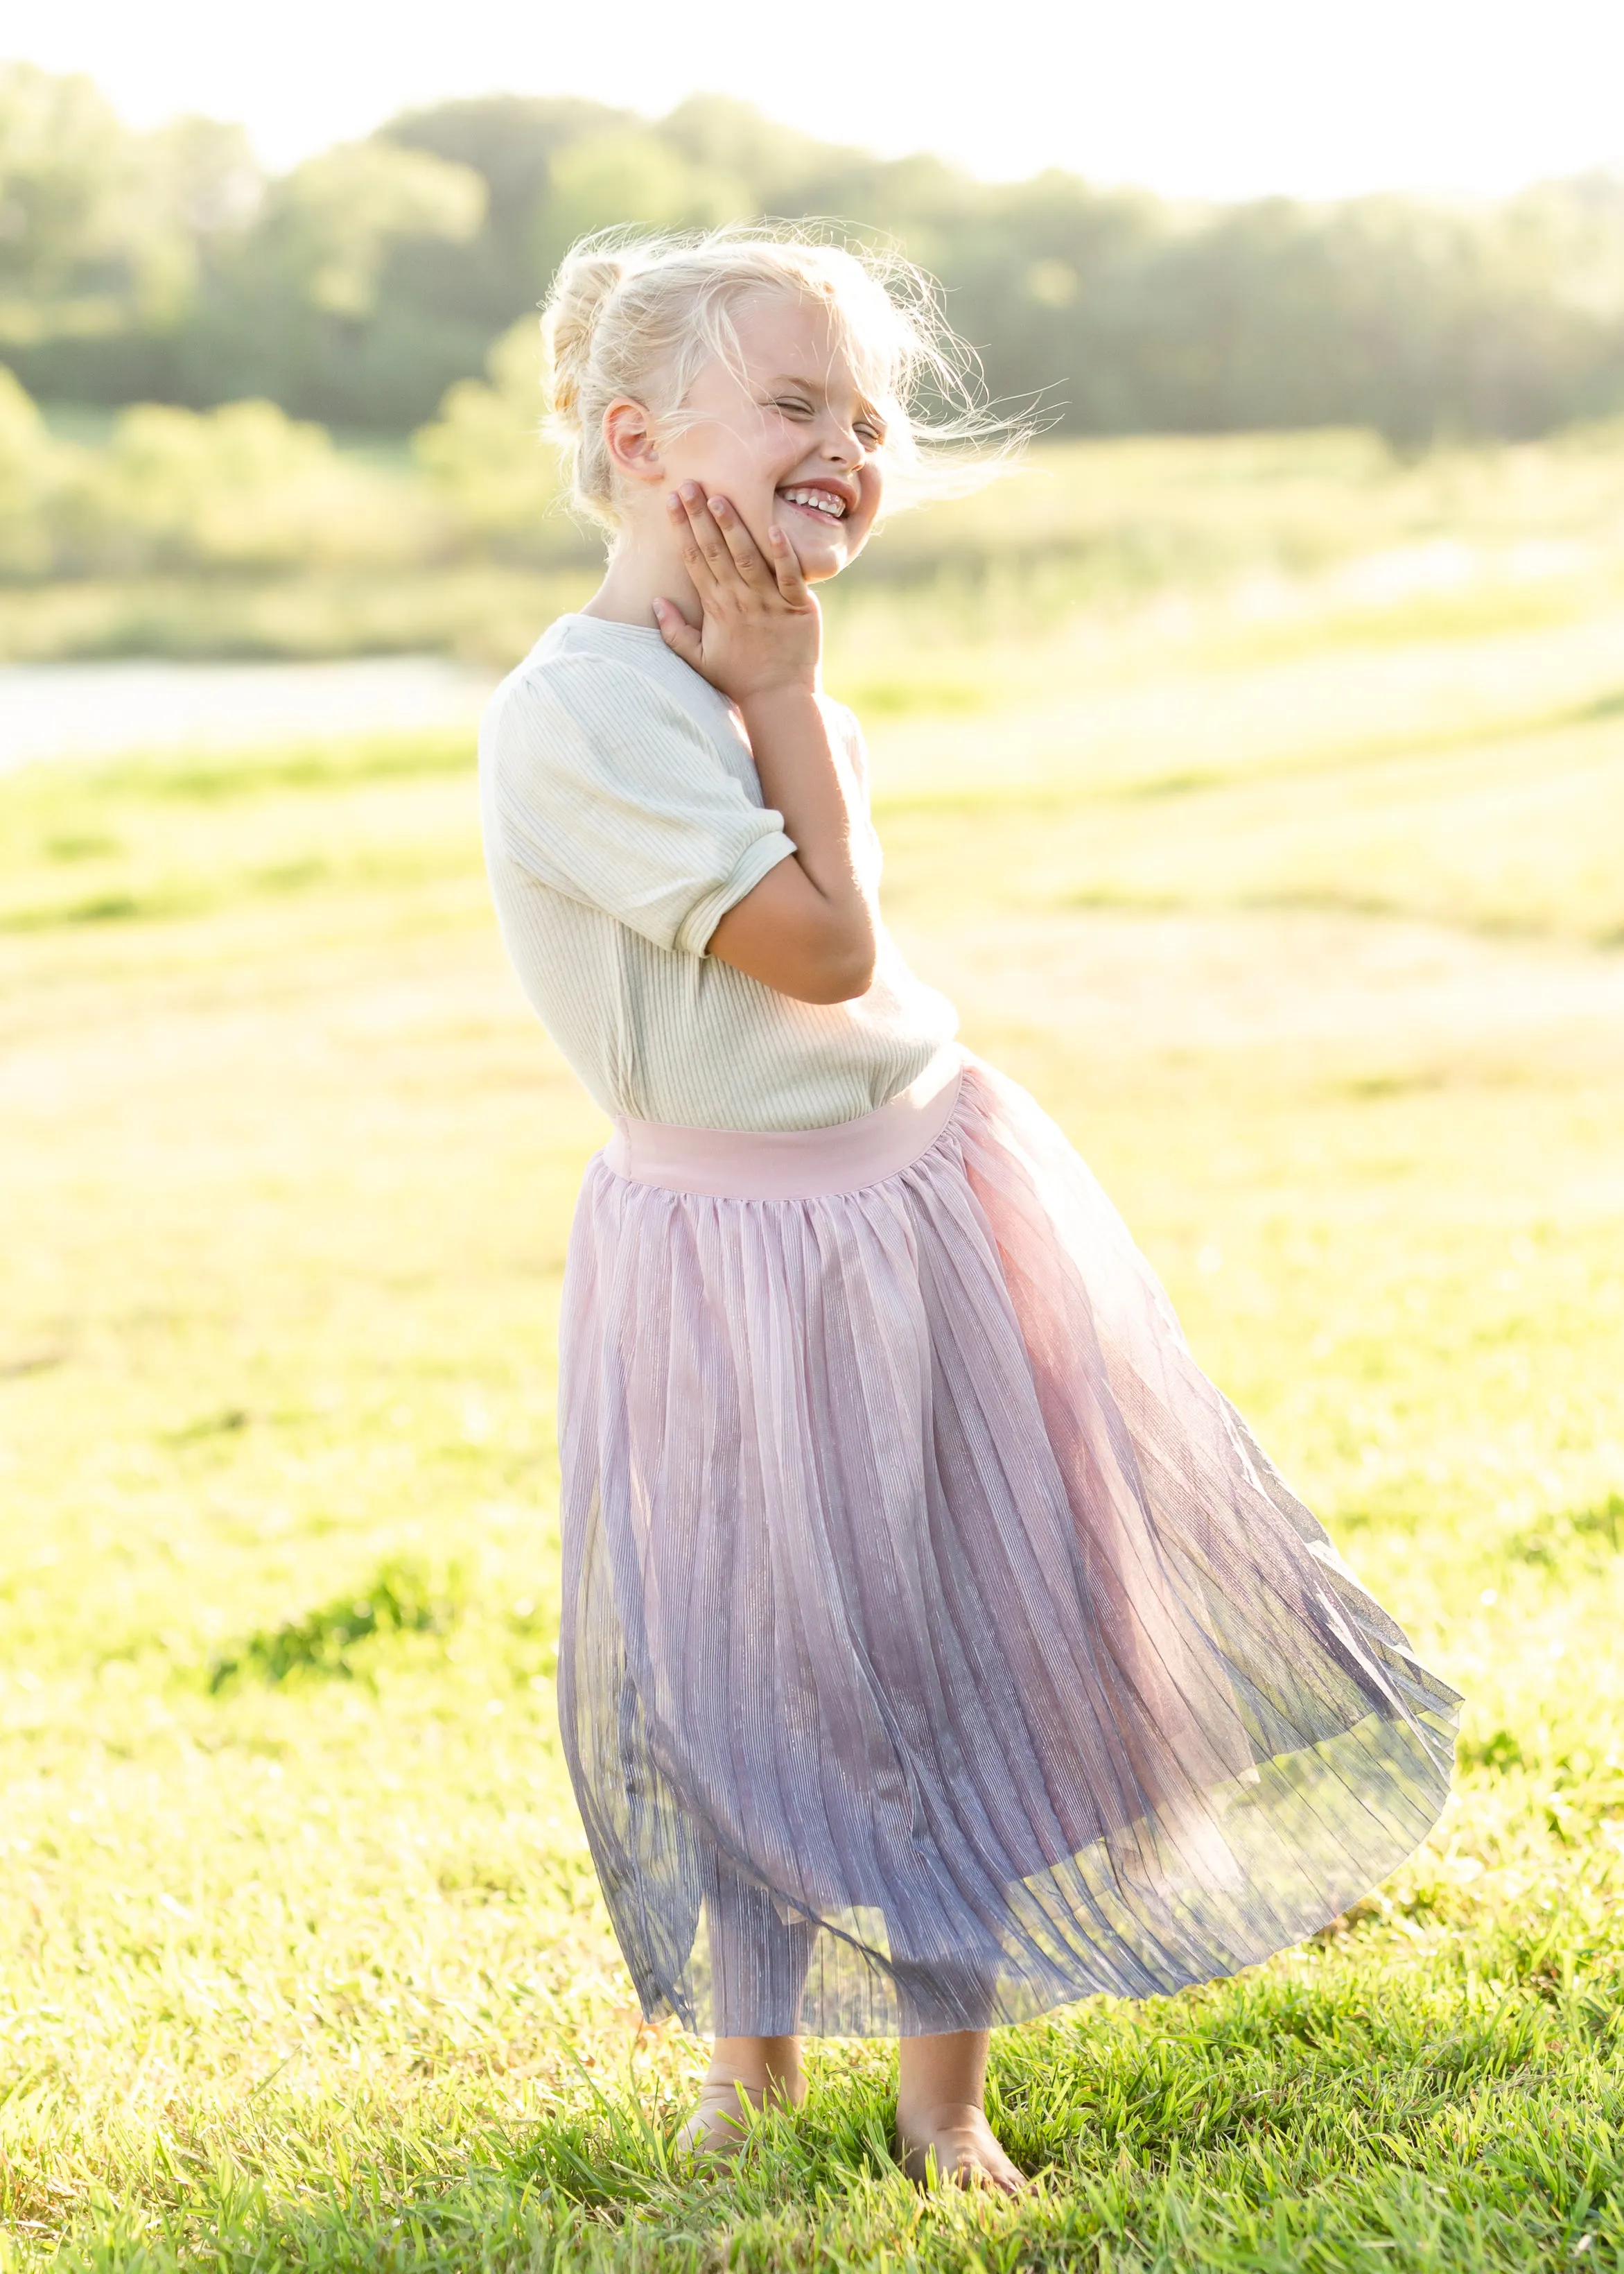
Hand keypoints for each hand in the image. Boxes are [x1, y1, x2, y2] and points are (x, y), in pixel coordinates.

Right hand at [652, 484, 820, 702]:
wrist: (779, 698)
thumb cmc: (739, 677)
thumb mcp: (699, 659)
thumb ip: (675, 631)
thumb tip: (655, 602)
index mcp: (716, 607)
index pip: (694, 559)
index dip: (682, 528)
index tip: (672, 499)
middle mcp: (739, 600)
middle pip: (715, 551)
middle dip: (700, 517)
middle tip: (690, 484)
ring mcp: (768, 602)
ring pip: (748, 558)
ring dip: (734, 527)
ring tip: (721, 497)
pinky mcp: (797, 607)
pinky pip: (790, 576)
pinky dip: (783, 554)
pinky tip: (775, 529)